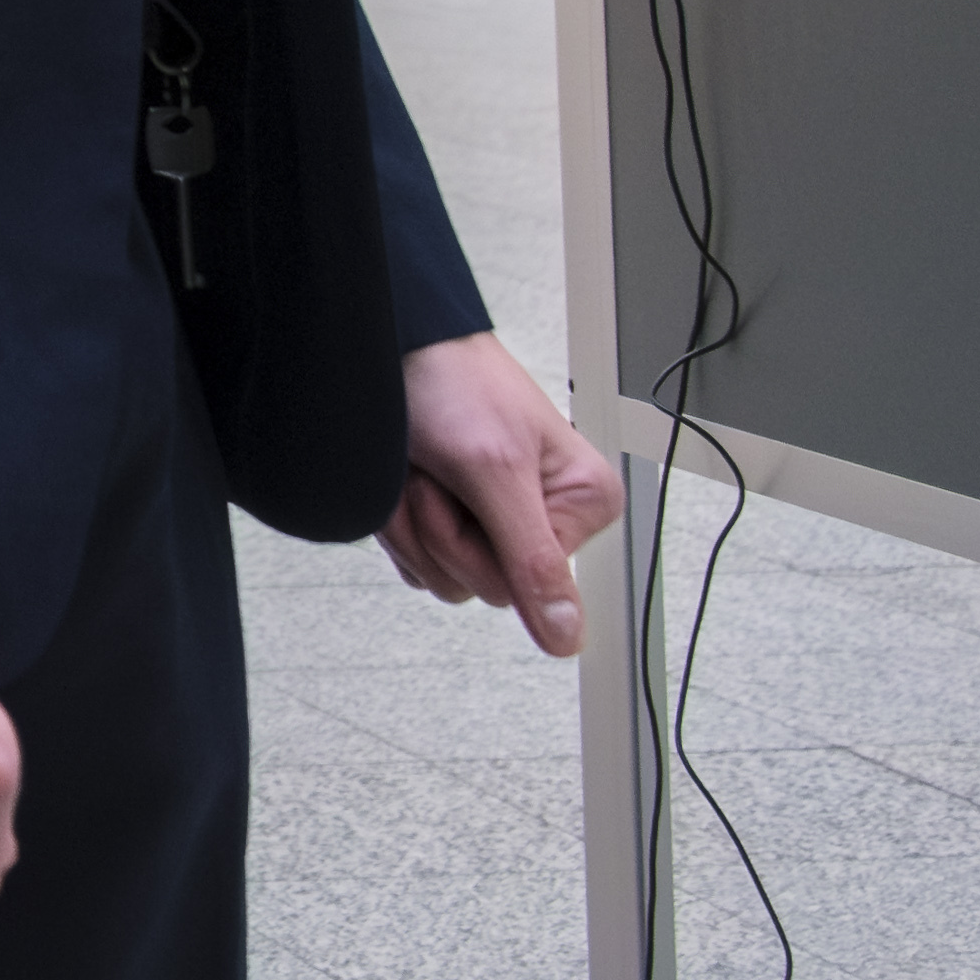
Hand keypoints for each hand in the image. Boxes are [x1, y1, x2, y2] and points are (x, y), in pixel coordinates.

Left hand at [381, 333, 617, 657]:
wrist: (397, 341)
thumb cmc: (452, 381)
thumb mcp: (495, 473)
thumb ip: (533, 563)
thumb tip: (570, 638)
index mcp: (583, 506)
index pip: (526, 588)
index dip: (476, 546)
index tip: (469, 493)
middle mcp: (545, 519)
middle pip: (481, 585)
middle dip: (440, 529)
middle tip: (439, 469)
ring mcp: (492, 521)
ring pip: (441, 574)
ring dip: (412, 522)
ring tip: (422, 465)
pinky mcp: (450, 519)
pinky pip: (416, 557)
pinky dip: (397, 519)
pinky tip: (406, 475)